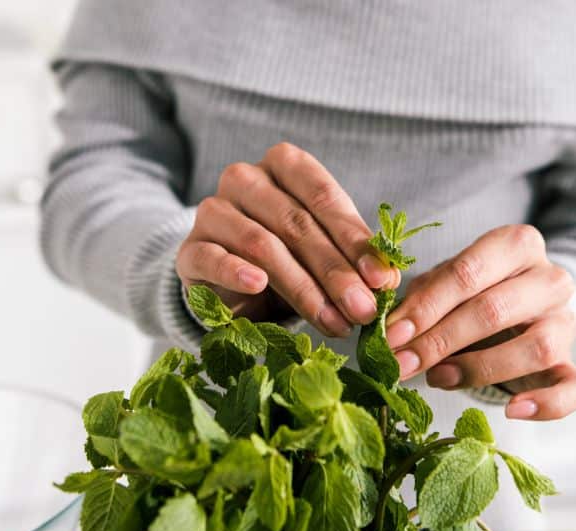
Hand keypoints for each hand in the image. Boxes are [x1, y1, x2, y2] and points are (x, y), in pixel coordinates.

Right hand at [176, 142, 398, 335]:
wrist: (229, 276)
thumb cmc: (287, 254)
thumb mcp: (322, 247)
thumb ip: (350, 254)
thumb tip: (384, 280)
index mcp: (284, 164)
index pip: (324, 197)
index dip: (355, 240)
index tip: (382, 280)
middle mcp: (245, 178)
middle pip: (297, 224)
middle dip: (336, 272)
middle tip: (363, 310)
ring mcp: (213, 210)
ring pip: (262, 244)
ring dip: (303, 288)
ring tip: (333, 322)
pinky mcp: (191, 248)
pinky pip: (213, 258)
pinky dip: (236, 271)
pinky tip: (258, 285)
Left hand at [385, 224, 575, 420]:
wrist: (521, 308)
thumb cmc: (472, 291)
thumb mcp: (443, 283)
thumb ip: (420, 299)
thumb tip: (391, 330)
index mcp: (515, 245)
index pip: (467, 272)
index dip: (426, 307)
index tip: (393, 335)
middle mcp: (549, 278)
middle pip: (494, 309)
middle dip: (440, 340)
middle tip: (403, 363)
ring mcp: (566, 321)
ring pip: (534, 348)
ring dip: (478, 369)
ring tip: (438, 378)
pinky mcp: (573, 362)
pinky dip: (548, 404)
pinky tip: (512, 411)